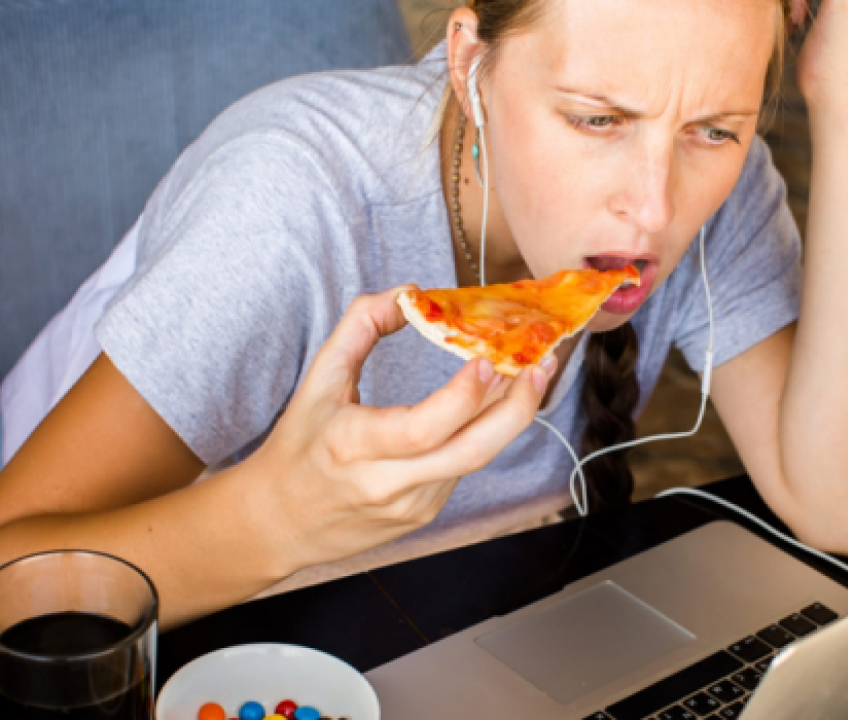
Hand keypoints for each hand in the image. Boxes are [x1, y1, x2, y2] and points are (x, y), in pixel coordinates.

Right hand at [242, 286, 554, 571]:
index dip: (463, 396)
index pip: (423, 429)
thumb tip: (410, 291)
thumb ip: (360, 327)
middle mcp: (387, 483)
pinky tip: (493, 406)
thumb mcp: (316, 381)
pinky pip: (464, 469)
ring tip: (531, 375)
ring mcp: (412, 505)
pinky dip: (480, 433)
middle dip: (517, 408)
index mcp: (353, 447)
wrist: (279, 523)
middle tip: (540, 365)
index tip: (487, 359)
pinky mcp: (426, 514)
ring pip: (476, 459)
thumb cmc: (298, 446)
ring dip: (508, 416)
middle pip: (471, 452)